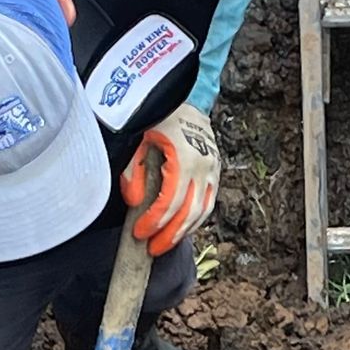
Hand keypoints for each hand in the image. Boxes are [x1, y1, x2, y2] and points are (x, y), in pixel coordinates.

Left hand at [121, 102, 219, 255]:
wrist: (187, 99)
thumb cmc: (158, 118)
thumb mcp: (139, 139)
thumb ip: (133, 170)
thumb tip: (135, 203)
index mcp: (184, 157)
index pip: (170, 201)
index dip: (155, 221)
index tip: (140, 234)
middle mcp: (204, 166)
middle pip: (189, 212)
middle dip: (169, 234)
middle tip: (152, 249)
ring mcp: (213, 170)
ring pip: (203, 211)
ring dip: (184, 231)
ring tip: (165, 244)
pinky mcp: (216, 172)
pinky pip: (208, 203)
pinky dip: (195, 220)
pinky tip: (181, 229)